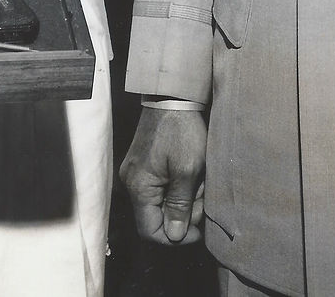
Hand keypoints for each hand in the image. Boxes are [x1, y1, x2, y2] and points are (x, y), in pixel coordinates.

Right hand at [120, 106, 206, 244]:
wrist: (172, 96)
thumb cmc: (181, 130)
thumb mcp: (188, 170)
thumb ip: (180, 206)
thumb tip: (174, 236)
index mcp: (139, 187)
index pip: (150, 231)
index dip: (175, 237)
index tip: (198, 229)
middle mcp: (132, 183)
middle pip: (157, 217)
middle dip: (183, 213)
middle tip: (202, 196)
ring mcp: (136, 172)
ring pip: (161, 202)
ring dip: (183, 198)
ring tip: (199, 180)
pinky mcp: (143, 164)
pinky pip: (160, 187)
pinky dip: (177, 186)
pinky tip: (191, 173)